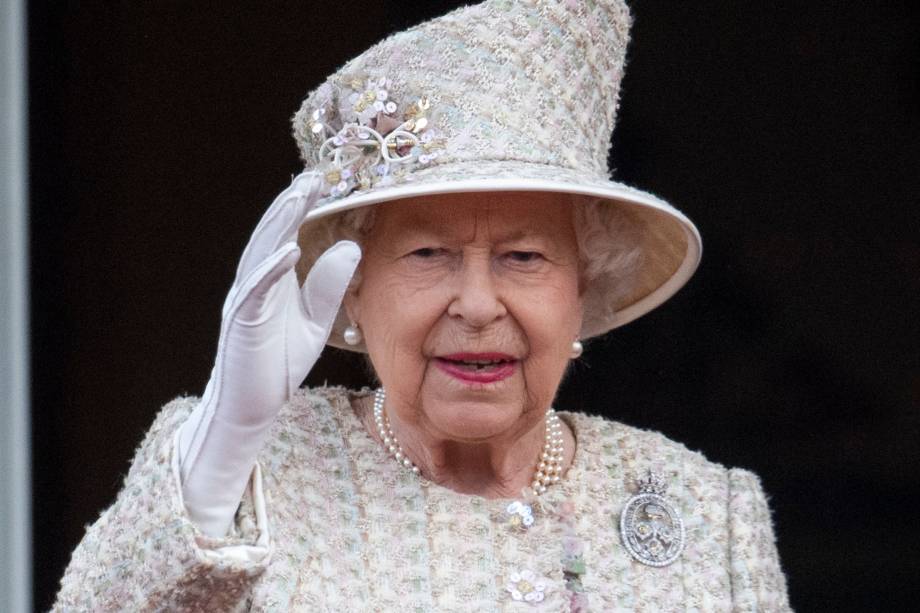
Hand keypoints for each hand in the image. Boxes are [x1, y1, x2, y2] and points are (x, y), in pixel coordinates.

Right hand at [177, 172, 360, 536]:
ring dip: (278, 224)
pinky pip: (255, 292)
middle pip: (272, 235)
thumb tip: (349, 246)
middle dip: (291, 204)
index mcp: (273, 281)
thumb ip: (328, 286)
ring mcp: (245, 301)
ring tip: (298, 196)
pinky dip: (270, 270)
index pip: (288, 235)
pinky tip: (287, 250)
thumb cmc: (278, 363)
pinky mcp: (242, 324)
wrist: (251, 407)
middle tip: (314, 174)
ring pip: (260, 253)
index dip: (303, 209)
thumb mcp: (314, 322)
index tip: (326, 181)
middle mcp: (255, 284)